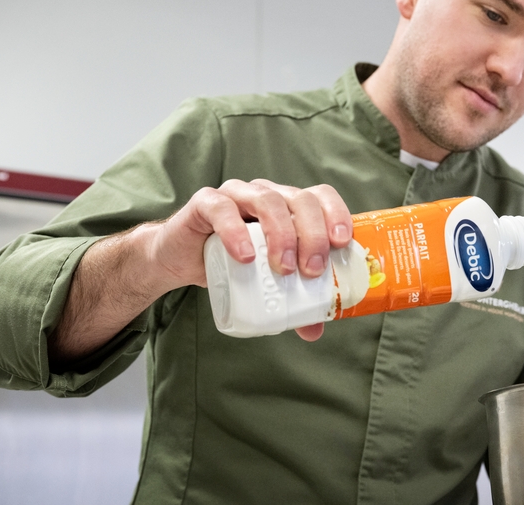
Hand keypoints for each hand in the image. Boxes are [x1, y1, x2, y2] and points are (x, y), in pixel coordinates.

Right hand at [147, 179, 352, 339]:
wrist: (181, 259)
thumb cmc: (230, 264)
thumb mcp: (266, 283)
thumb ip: (291, 301)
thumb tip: (315, 331)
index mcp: (288, 205)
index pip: (320, 197)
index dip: (336, 214)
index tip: (342, 244)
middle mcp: (267, 193)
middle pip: (299, 200)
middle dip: (312, 234)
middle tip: (312, 270)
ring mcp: (237, 194)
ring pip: (267, 200)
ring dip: (282, 233)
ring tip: (282, 267)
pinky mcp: (206, 203)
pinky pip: (222, 209)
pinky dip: (236, 231)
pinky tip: (245, 256)